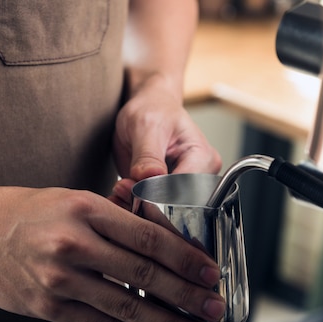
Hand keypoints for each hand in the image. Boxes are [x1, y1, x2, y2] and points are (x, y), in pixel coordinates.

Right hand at [0, 186, 224, 321]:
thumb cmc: (25, 212)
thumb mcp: (71, 198)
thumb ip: (115, 215)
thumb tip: (162, 235)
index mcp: (87, 209)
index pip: (149, 237)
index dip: (186, 258)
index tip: (211, 273)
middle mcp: (75, 243)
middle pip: (145, 274)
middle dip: (187, 296)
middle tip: (215, 310)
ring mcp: (60, 277)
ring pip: (127, 306)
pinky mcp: (48, 306)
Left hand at [111, 74, 221, 206]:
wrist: (148, 108)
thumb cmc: (152, 110)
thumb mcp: (145, 125)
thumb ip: (147, 154)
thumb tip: (150, 177)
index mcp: (202, 157)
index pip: (185, 191)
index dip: (157, 197)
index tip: (131, 191)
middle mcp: (201, 176)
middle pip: (176, 207)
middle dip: (145, 204)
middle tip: (121, 190)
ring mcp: (188, 187)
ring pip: (164, 213)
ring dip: (138, 207)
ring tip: (120, 191)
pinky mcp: (172, 194)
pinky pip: (154, 210)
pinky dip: (135, 207)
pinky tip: (121, 196)